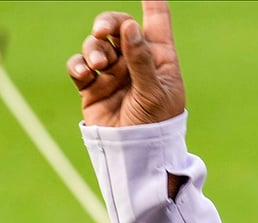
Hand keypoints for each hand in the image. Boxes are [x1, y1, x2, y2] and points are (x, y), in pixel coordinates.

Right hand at [66, 0, 184, 126]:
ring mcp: (114, 72)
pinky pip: (79, 65)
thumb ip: (141, 59)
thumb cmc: (156, 125)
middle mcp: (136, 61)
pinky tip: (85, 72)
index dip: (152, 4)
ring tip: (99, 65)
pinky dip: (79, 65)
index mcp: (160, 59)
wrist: (136, 154)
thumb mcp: (154, 92)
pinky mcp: (93, 86)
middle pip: (118, 26)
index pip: (156, 23)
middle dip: (107, 22)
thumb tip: (129, 27)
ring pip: (96, 44)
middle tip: (101, 31)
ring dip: (93, 49)